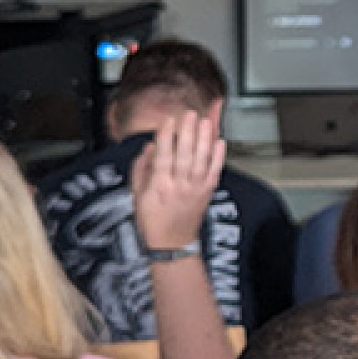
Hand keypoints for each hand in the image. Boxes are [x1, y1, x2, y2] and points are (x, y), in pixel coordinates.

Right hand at [133, 112, 225, 251]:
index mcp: (159, 186)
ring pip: (201, 160)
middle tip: (189, 114)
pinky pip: (215, 172)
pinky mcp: (208, 192)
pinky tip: (221, 142)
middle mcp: (179, 186)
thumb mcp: (137, 195)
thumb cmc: (152, 219)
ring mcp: (196, 189)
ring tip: (205, 121)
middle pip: (185, 155)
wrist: (172, 244)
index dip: (166, 137)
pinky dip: (219, 156)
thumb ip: (141, 169)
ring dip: (204, 139)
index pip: (164, 156)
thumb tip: (149, 146)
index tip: (168, 120)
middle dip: (188, 132)